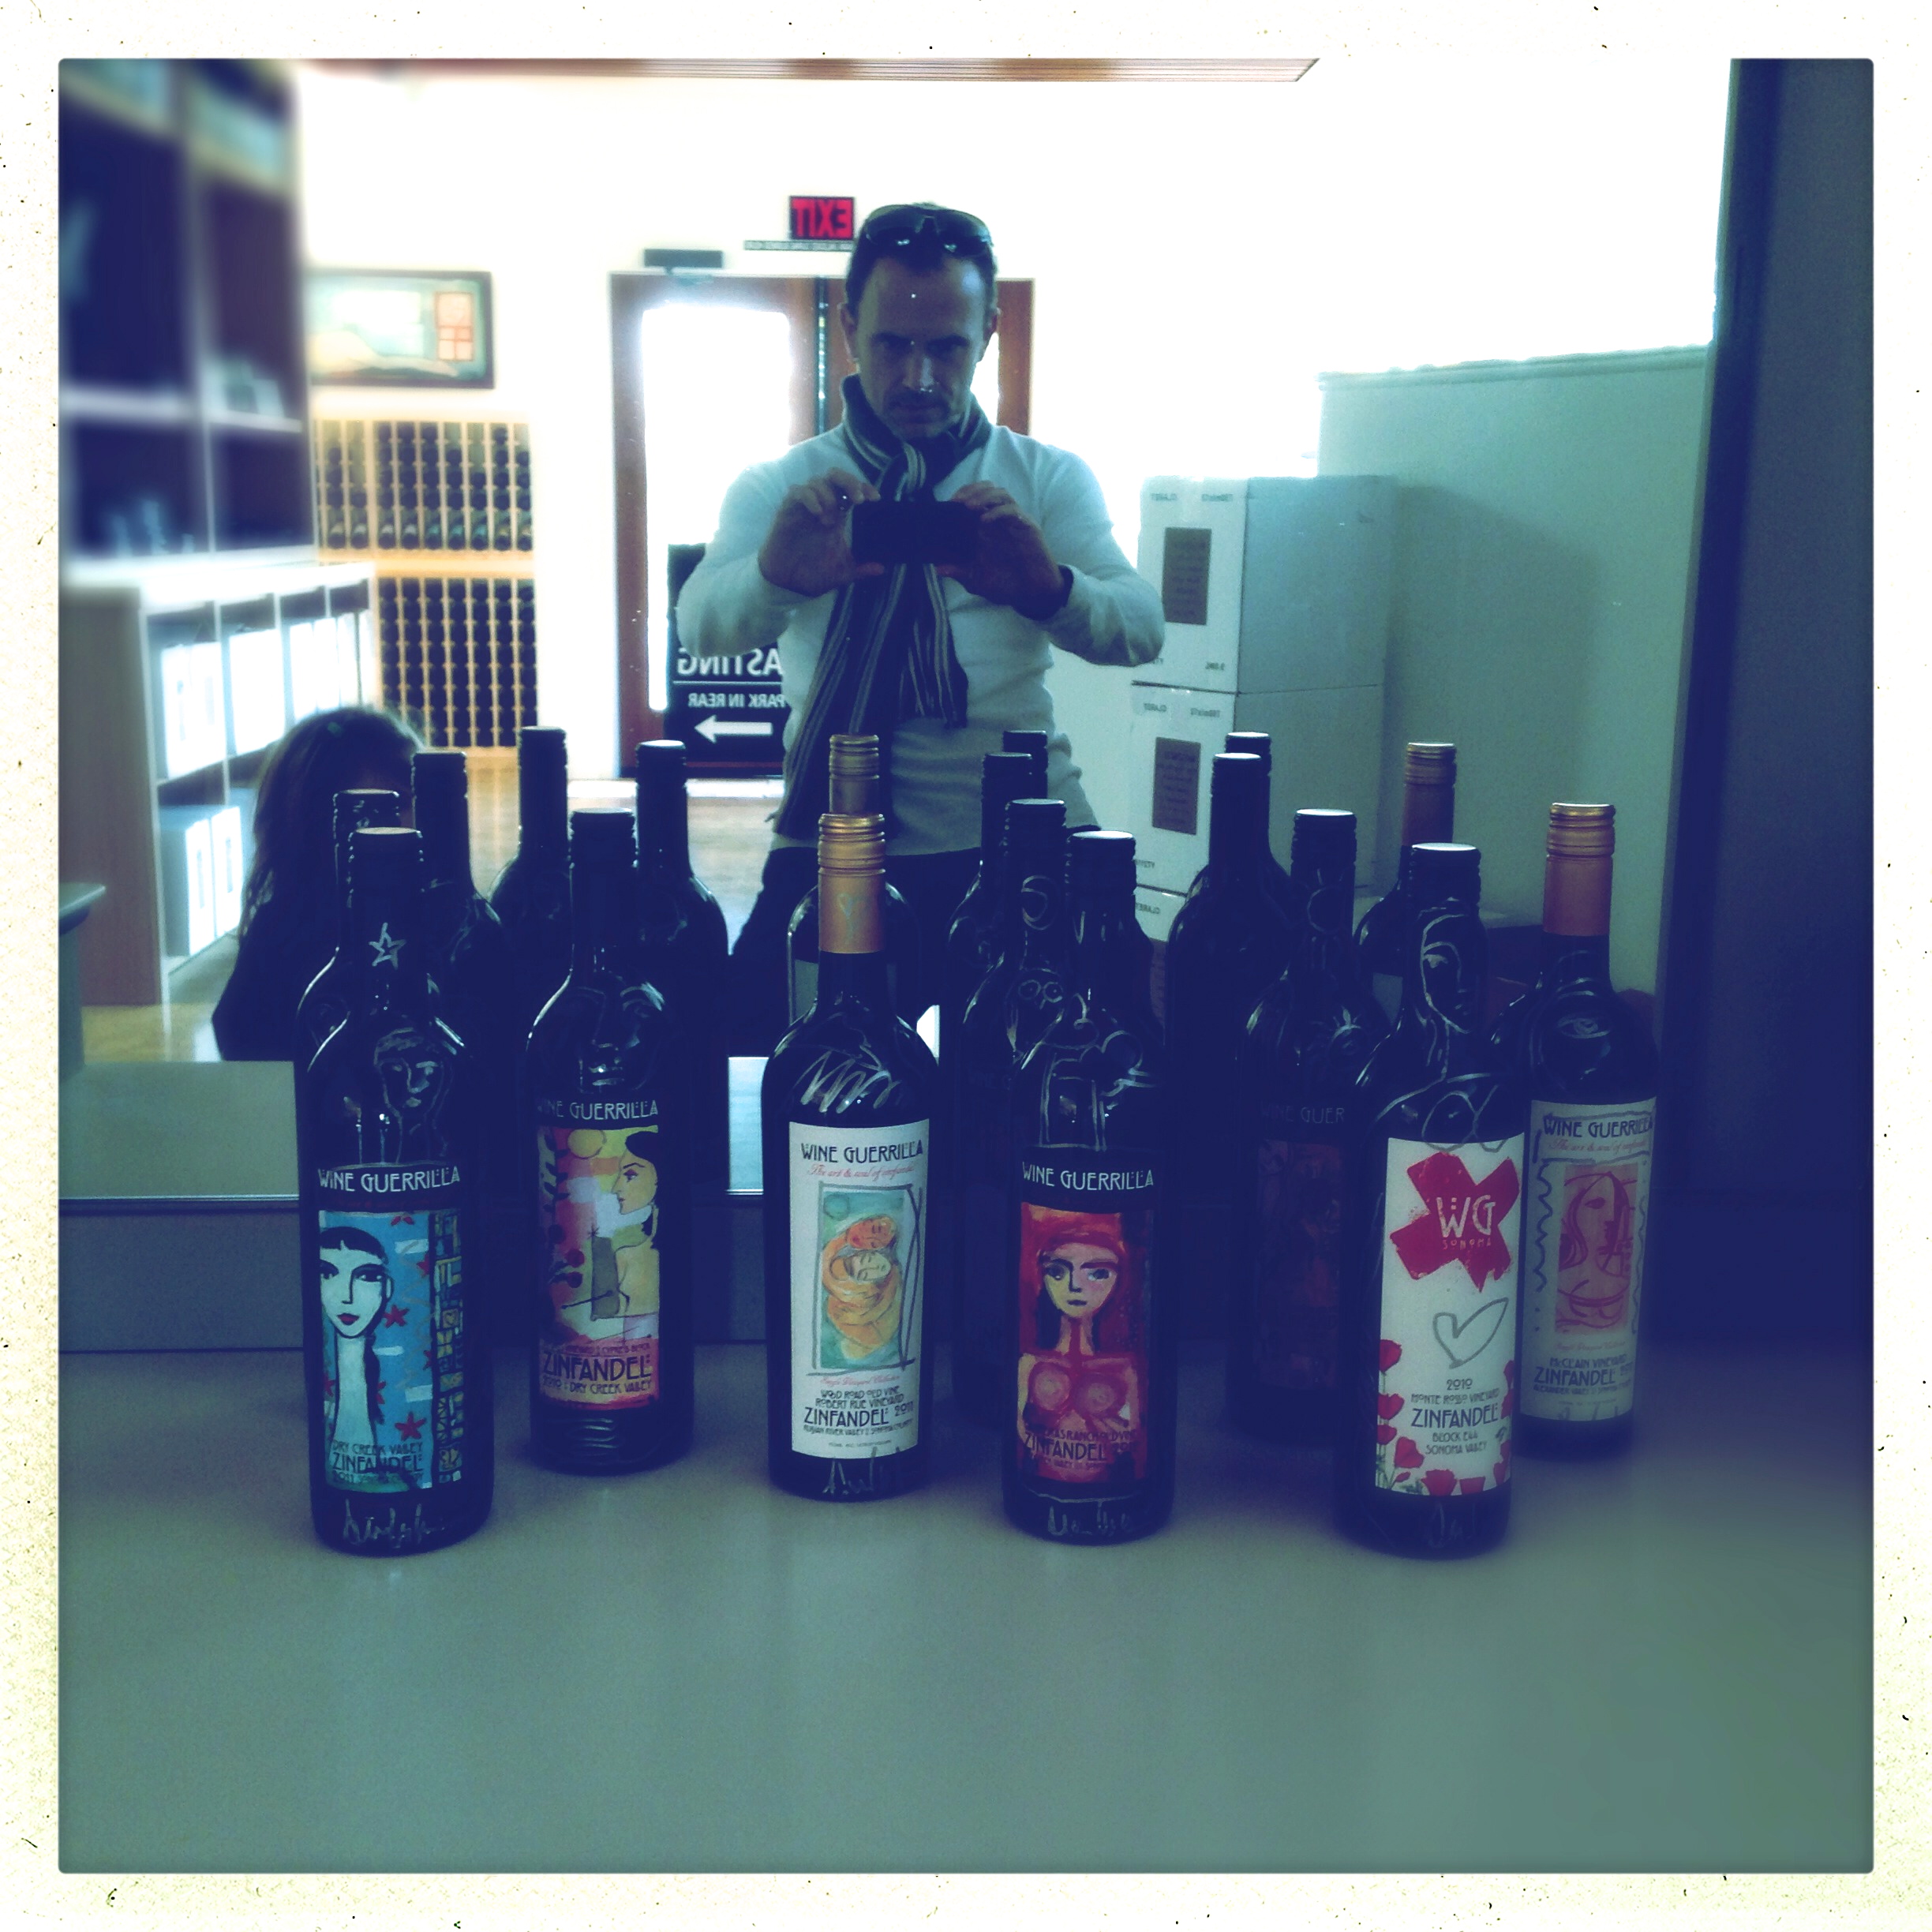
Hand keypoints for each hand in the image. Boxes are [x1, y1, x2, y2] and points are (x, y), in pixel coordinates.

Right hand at [758, 468, 883, 597]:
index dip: (864, 488)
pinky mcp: (787, 512)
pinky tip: (817, 513)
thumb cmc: (812, 575)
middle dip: (849, 481)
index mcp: (837, 516)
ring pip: (816, 482)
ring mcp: (803, 508)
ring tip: (830, 520)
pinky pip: (797, 492)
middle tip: (859, 499)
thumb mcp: (842, 574)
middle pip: (835, 476)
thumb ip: (861, 570)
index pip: (851, 490)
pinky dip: (809, 498)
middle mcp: (821, 507)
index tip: (876, 498)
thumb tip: (882, 569)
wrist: (786, 586)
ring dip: (828, 495)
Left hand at [943, 482, 1068, 618]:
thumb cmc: (1007, 585)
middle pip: (988, 489)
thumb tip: (938, 568)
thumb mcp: (977, 581)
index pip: (975, 498)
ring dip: (984, 496)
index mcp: (988, 528)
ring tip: (969, 506)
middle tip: (957, 502)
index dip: (962, 495)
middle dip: (972, 490)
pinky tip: (985, 521)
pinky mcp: (1028, 528)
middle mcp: (1001, 520)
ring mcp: (1015, 522)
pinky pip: (1014, 511)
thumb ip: (960, 572)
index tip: (949, 504)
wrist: (1032, 595)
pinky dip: (998, 512)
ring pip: (1001, 494)